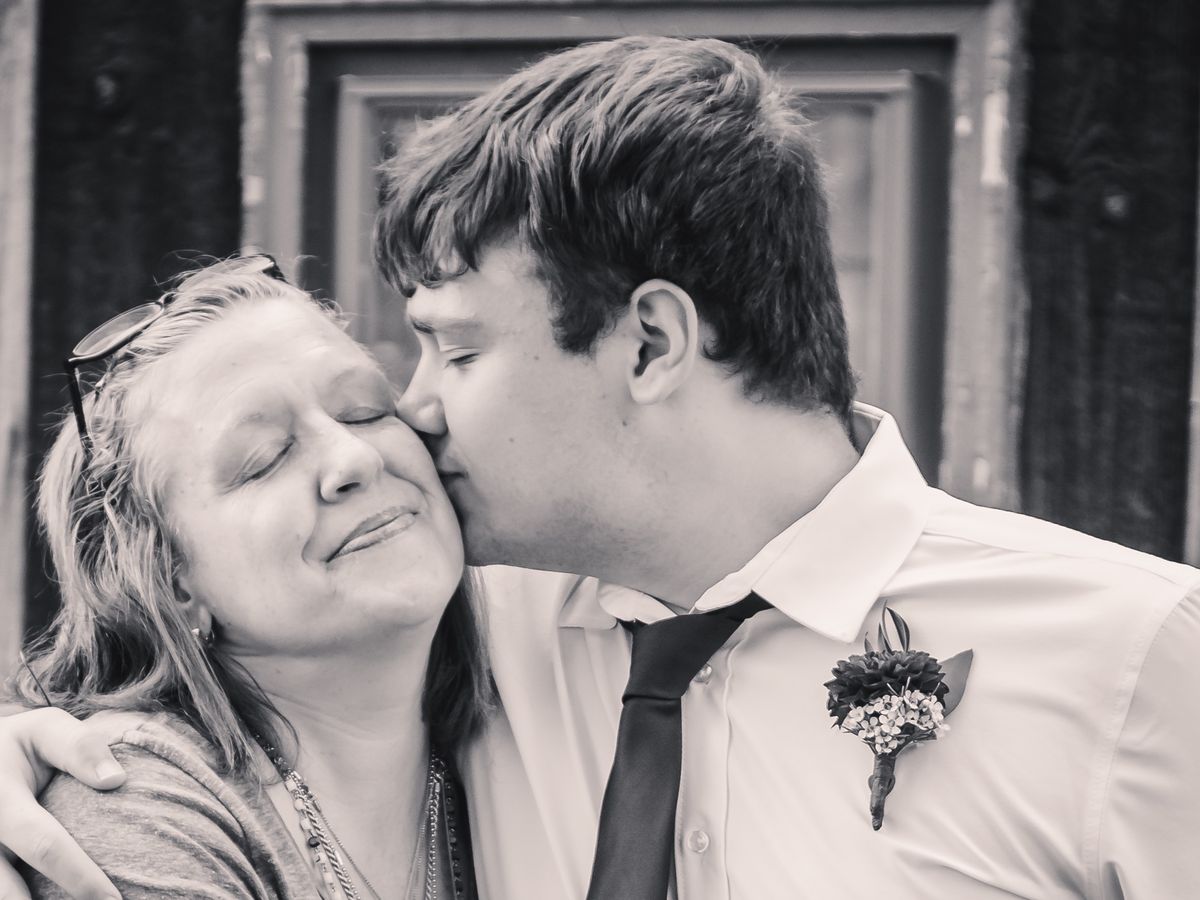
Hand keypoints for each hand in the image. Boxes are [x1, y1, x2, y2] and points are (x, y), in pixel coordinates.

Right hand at [0, 707, 124, 898]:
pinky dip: (22, 896)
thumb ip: (79, 748)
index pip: (44, 845)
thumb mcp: (45, 731)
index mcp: (0, 801)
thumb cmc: (20, 746)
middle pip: (10, 890)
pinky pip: (1, 887)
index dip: (79, 877)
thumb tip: (116, 780)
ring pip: (1, 892)